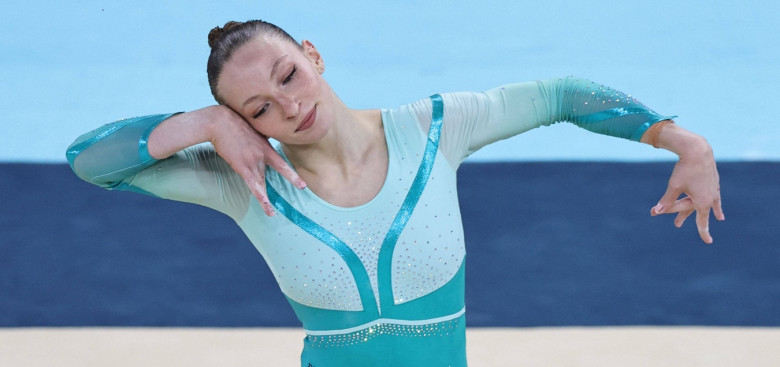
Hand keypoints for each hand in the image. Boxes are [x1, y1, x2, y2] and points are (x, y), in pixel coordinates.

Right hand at [207, 106, 305, 215]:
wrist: (219, 122)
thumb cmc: (232, 122)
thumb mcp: (252, 128)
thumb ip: (260, 137)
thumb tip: (264, 139)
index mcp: (265, 146)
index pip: (282, 162)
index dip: (292, 172)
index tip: (302, 182)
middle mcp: (262, 155)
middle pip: (275, 171)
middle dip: (290, 178)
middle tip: (303, 187)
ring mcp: (253, 161)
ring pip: (262, 183)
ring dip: (266, 199)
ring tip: (271, 213)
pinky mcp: (242, 166)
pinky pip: (253, 186)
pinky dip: (260, 197)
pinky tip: (267, 207)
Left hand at [648, 126, 724, 242]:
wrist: (698, 150)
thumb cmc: (685, 169)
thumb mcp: (674, 186)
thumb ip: (667, 201)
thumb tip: (655, 212)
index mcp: (702, 202)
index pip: (702, 222)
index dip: (704, 233)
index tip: (709, 242)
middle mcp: (710, 197)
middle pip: (693, 208)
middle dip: (683, 215)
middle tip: (676, 224)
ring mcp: (713, 189)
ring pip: (705, 202)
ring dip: (704, 209)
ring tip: (719, 218)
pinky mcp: (713, 181)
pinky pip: (714, 194)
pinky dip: (716, 200)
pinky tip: (720, 202)